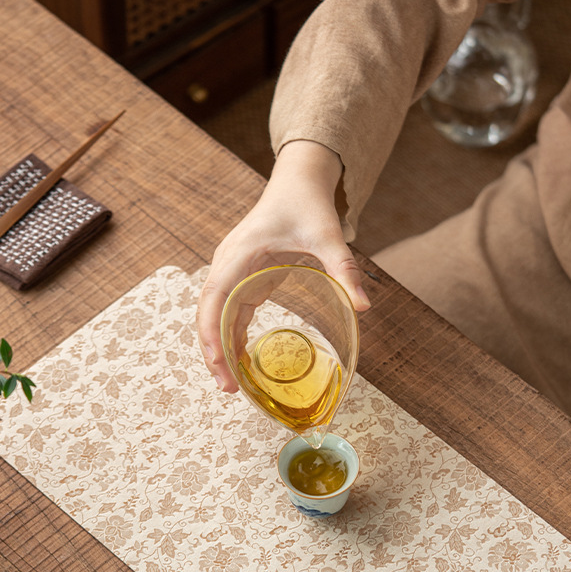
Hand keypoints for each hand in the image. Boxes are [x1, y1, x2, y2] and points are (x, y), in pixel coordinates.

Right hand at [197, 140, 370, 391]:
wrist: (298, 182)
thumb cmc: (308, 205)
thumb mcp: (328, 236)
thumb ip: (344, 269)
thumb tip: (364, 306)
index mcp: (240, 252)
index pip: (215, 296)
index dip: (211, 331)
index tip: (218, 362)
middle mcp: (228, 263)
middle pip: (207, 312)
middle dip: (212, 351)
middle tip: (227, 389)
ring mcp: (232, 271)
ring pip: (213, 315)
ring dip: (218, 349)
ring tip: (230, 386)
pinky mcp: (242, 278)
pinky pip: (228, 312)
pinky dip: (229, 338)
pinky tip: (238, 364)